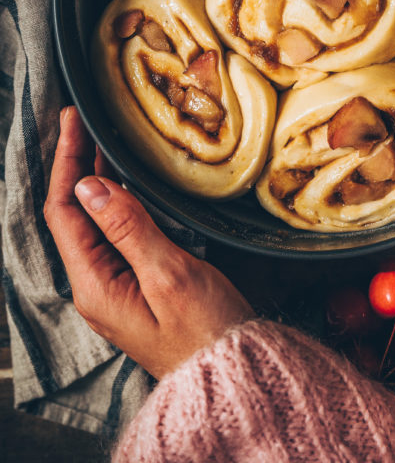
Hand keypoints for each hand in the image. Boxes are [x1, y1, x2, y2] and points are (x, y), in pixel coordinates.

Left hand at [44, 106, 253, 378]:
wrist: (233, 373)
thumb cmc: (207, 332)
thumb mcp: (170, 274)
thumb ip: (129, 227)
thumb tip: (92, 184)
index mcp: (95, 284)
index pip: (65, 210)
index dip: (66, 160)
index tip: (73, 121)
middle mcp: (96, 286)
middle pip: (73, 213)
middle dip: (75, 163)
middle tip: (83, 119)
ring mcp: (114, 287)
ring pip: (93, 222)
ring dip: (94, 178)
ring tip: (100, 138)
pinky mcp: (135, 286)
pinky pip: (113, 233)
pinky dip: (116, 198)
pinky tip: (127, 181)